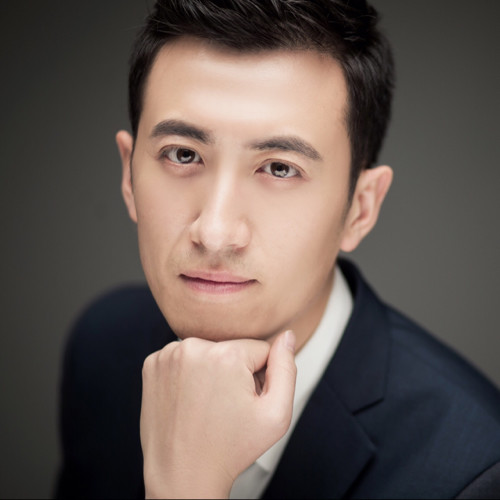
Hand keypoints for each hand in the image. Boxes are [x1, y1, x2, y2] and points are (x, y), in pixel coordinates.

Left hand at [140, 330, 296, 498]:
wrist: (182, 475)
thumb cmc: (229, 449)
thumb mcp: (275, 415)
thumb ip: (286, 369)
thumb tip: (287, 337)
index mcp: (225, 356)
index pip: (260, 349)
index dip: (260, 377)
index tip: (245, 401)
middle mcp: (193, 347)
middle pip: (232, 348)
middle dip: (235, 372)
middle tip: (227, 406)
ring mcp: (168, 355)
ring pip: (208, 351)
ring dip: (211, 370)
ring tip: (207, 404)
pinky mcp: (152, 364)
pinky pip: (184, 357)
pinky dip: (188, 373)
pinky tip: (189, 399)